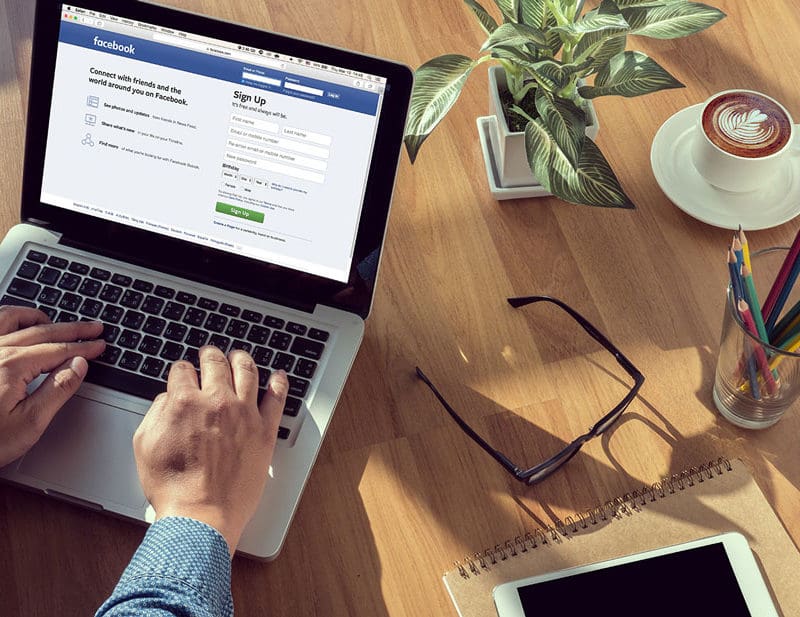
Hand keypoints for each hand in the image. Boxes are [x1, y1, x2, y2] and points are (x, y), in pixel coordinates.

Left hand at [0, 306, 104, 466]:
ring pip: (10, 318)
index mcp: (12, 366)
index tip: (99, 345)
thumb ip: (57, 390)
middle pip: (41, 331)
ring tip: (53, 321)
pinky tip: (12, 325)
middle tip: (93, 327)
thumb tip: (79, 365)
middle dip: (72, 328)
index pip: (58, 350)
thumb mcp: (29, 423)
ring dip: (37, 317)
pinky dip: (6, 319)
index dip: (83, 347)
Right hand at [133, 345, 287, 554]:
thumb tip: (166, 399)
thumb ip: (155, 414)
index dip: (181, 370)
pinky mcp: (264, 430)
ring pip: (247, 371)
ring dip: (241, 359)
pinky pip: (277, 398)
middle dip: (210, 355)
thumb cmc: (173, 487)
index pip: (182, 370)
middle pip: (215, 363)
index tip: (184, 373)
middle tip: (210, 354)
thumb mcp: (145, 445)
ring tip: (239, 356)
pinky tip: (278, 376)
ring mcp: (244, 413)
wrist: (201, 515)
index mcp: (184, 402)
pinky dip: (278, 383)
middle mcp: (216, 401)